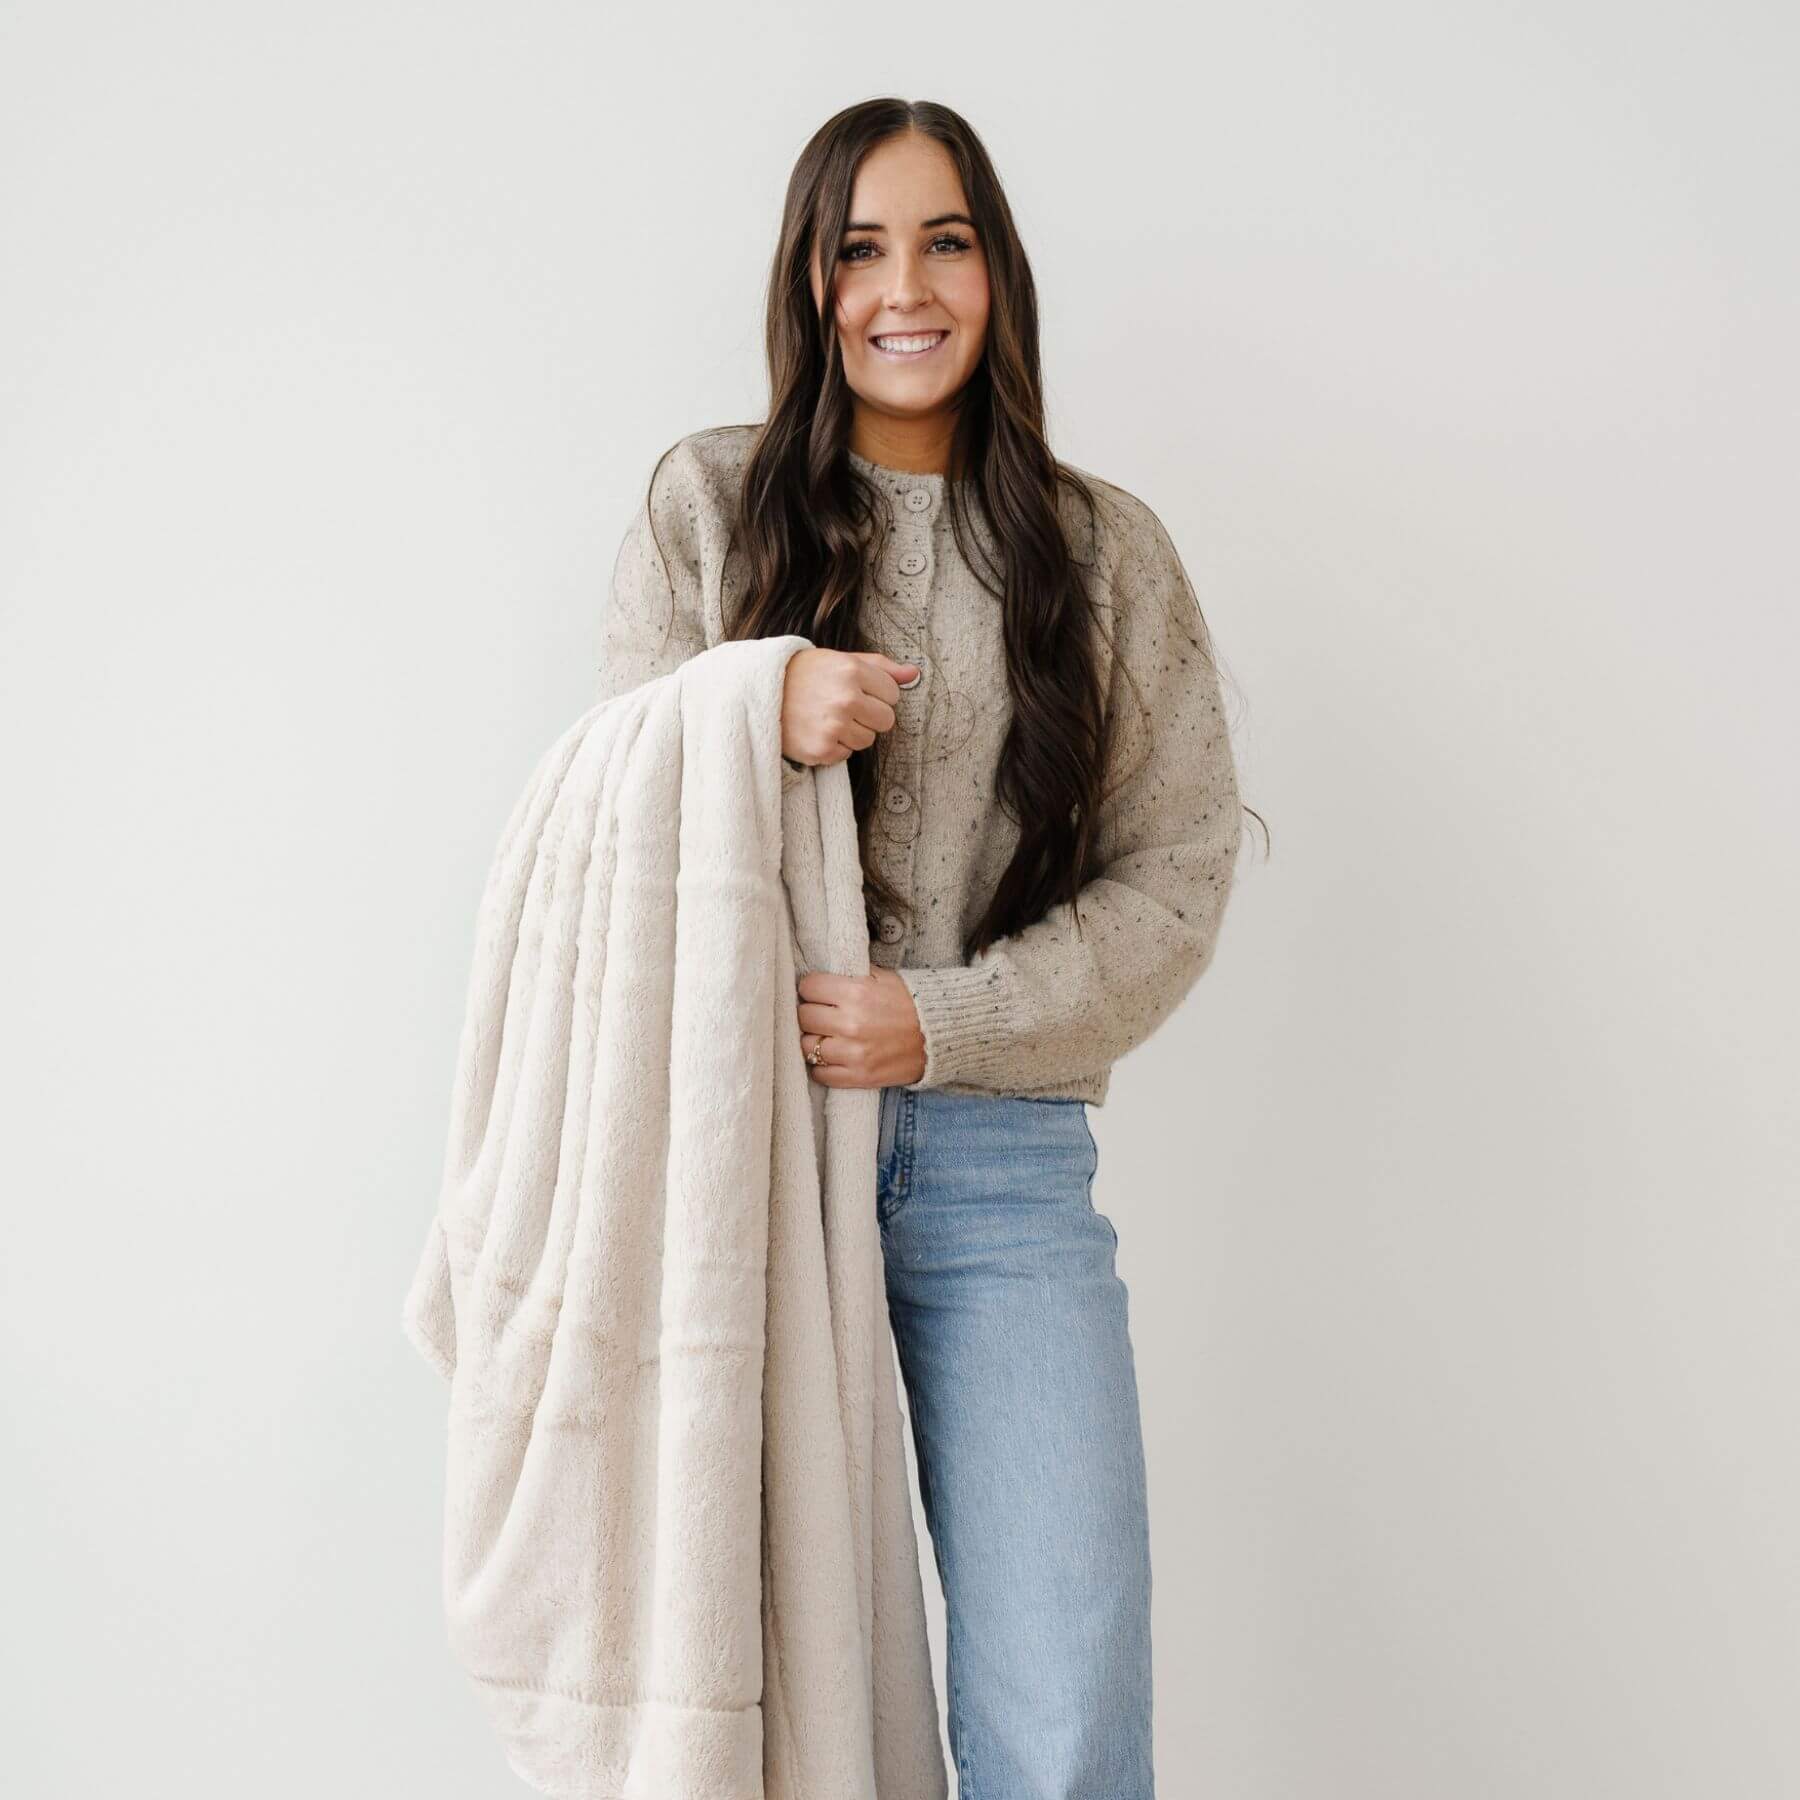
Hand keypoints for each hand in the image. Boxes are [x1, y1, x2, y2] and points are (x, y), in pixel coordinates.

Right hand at [781, 649, 919, 768]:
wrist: (758, 693)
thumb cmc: (804, 674)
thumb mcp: (840, 660)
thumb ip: (880, 667)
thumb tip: (914, 674)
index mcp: (852, 671)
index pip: (892, 694)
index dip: (877, 694)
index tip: (857, 691)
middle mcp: (845, 698)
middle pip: (886, 720)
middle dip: (870, 716)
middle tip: (844, 707)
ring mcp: (834, 726)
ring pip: (868, 740)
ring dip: (852, 732)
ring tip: (827, 718)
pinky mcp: (822, 750)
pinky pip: (847, 754)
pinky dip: (835, 746)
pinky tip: (816, 730)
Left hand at [796, 966, 925, 1087]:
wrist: (939, 1037)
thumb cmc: (910, 1003)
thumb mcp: (883, 977)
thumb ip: (851, 974)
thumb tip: (822, 975)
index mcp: (856, 992)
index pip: (808, 987)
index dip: (812, 988)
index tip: (818, 993)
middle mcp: (851, 1023)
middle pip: (804, 1017)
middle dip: (812, 1013)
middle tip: (823, 1014)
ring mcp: (853, 1053)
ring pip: (808, 1047)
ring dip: (815, 1041)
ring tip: (827, 1037)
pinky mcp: (858, 1077)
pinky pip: (820, 1074)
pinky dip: (822, 1067)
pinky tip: (833, 1057)